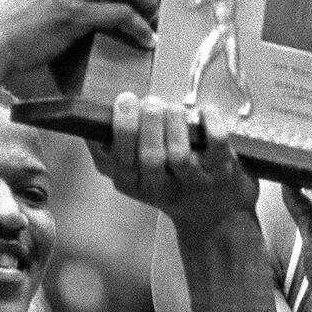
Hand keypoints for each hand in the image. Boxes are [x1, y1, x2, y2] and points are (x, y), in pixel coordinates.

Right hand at [89, 92, 258, 228]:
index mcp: (135, 185)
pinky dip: (210, 123)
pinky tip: (203, 110)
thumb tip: (89, 121)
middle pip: (150, 158)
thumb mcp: (133, 173)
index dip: (123, 130)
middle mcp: (164, 188)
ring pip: (179, 155)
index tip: (124, 99)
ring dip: (174, 124)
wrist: (212, 213)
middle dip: (148, 124)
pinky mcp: (222, 172)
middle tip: (149, 101)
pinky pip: (217, 146)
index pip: (122, 163)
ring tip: (171, 106)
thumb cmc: (166, 180)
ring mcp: (195, 182)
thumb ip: (108, 151)